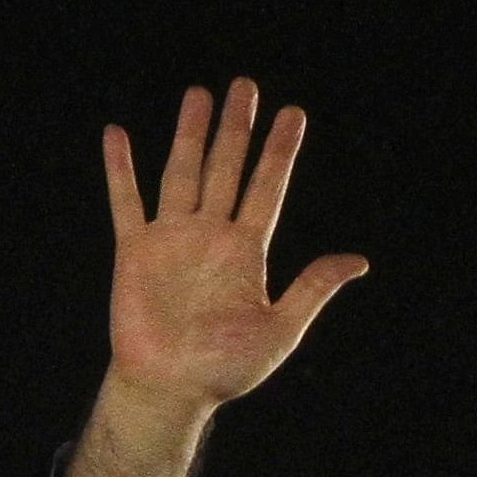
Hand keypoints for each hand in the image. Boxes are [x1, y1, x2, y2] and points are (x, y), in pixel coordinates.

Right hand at [66, 79, 367, 476]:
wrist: (171, 390)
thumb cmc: (225, 369)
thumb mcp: (280, 328)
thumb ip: (313, 288)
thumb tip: (359, 261)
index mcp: (246, 251)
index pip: (267, 188)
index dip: (279, 151)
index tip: (294, 113)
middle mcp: (210, 236)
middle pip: (227, 168)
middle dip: (237, 128)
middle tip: (246, 86)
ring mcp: (172, 239)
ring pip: (183, 172)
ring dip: (190, 134)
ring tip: (200, 94)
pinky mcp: (135, 251)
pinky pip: (127, 202)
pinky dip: (121, 169)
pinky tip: (118, 134)